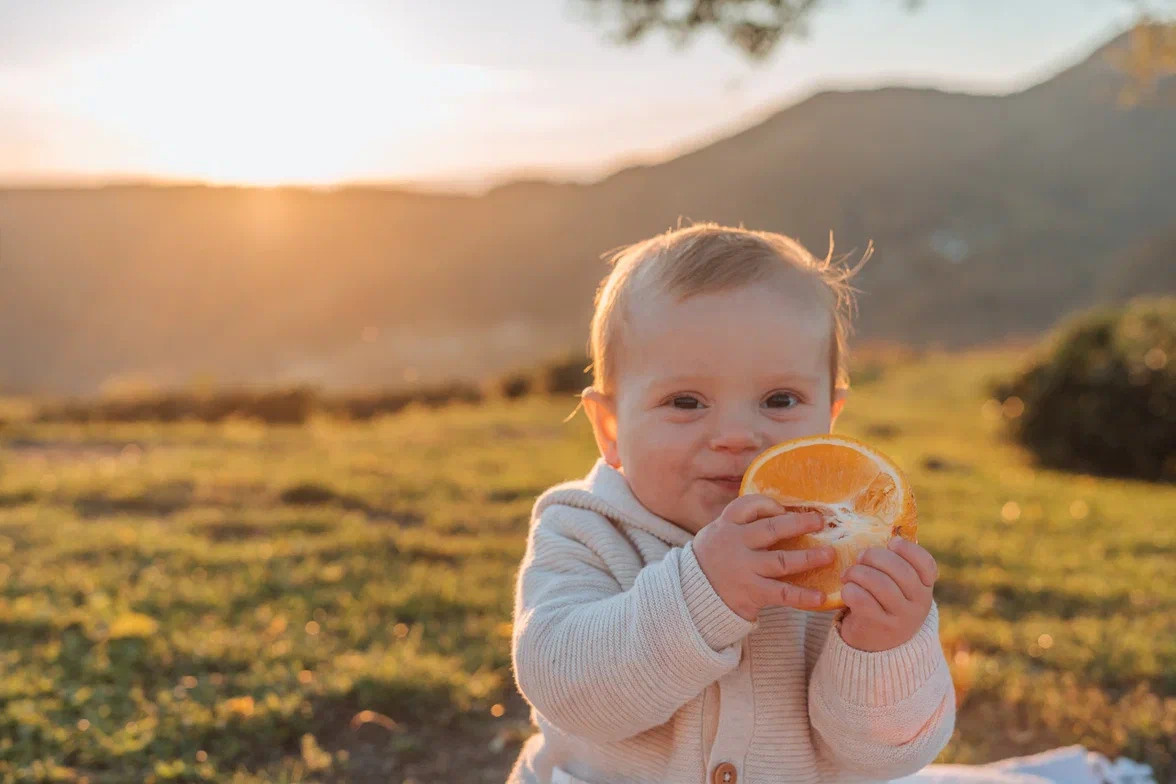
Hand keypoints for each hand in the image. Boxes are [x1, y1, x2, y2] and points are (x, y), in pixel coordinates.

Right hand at [693, 494, 835, 620]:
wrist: (690, 596)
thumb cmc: (712, 560)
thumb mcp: (717, 534)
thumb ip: (740, 524)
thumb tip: (778, 513)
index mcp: (726, 526)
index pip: (747, 506)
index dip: (769, 505)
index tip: (784, 510)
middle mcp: (735, 544)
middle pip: (771, 530)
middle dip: (798, 524)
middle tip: (820, 521)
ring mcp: (744, 569)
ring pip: (781, 561)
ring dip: (809, 558)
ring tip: (829, 554)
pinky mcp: (752, 593)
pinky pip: (782, 593)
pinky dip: (803, 596)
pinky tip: (820, 597)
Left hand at [838, 538, 937, 651]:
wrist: (876, 647)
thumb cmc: (883, 605)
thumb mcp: (898, 588)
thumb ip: (895, 565)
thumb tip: (880, 533)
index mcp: (924, 588)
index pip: (926, 565)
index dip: (908, 549)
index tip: (892, 542)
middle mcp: (918, 604)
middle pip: (900, 571)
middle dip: (875, 557)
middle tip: (860, 558)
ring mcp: (900, 619)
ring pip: (881, 585)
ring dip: (859, 573)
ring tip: (849, 574)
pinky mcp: (879, 628)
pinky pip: (863, 601)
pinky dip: (851, 590)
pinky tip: (846, 590)